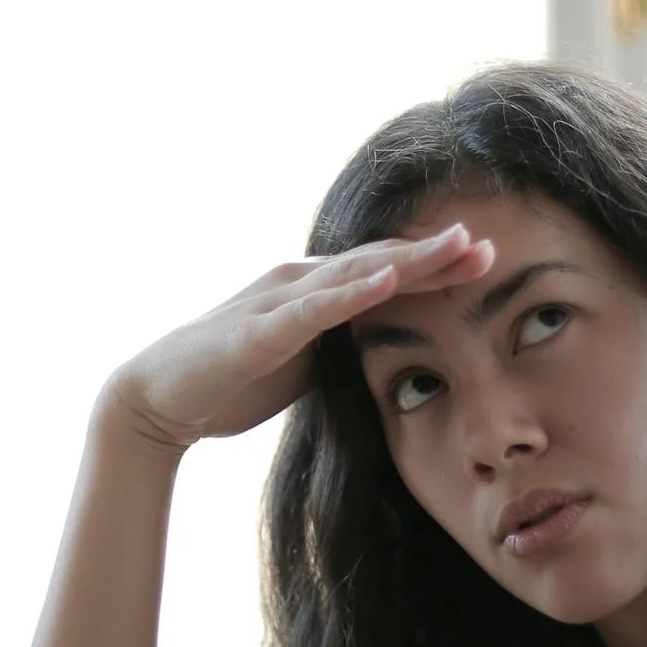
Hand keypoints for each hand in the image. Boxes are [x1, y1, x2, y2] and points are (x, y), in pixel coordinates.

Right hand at [107, 224, 495, 452]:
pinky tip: (386, 282)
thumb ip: (340, 349)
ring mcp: (278, 302)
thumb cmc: (228, 380)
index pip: (384, 272)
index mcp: (312, 292)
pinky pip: (312, 310)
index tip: (489, 262)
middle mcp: (298, 283)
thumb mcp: (302, 363)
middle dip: (436, 255)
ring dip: (406, 260)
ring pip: (353, 275)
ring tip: (455, 245)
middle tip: (490, 245)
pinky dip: (351, 294)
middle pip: (378, 262)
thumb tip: (387, 354)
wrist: (156, 401)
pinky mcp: (258, 332)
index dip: (435, 267)